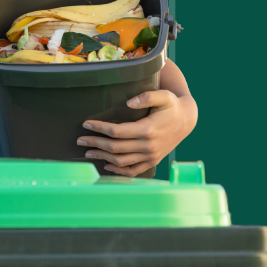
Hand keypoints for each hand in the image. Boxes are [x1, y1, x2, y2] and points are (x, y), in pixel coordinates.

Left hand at [77, 90, 197, 176]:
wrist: (187, 120)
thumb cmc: (172, 106)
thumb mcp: (164, 96)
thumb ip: (147, 97)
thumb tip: (129, 102)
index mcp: (148, 130)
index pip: (117, 131)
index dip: (99, 128)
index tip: (86, 124)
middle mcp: (148, 146)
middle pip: (115, 148)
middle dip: (95, 143)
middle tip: (80, 140)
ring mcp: (150, 156)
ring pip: (121, 161)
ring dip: (102, 157)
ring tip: (88, 152)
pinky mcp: (152, 161)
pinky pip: (133, 170)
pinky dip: (118, 170)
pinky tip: (106, 165)